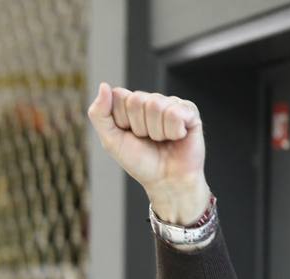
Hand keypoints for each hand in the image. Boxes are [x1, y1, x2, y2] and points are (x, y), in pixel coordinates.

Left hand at [87, 82, 210, 225]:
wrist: (166, 181)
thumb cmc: (139, 162)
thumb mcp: (111, 141)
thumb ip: (99, 114)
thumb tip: (104, 85)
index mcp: (131, 104)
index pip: (119, 95)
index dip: (121, 120)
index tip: (128, 135)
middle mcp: (151, 100)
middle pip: (137, 100)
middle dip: (138, 127)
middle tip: (147, 140)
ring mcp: (171, 104)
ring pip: (156, 105)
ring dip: (156, 132)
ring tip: (162, 141)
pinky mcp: (190, 111)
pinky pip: (176, 113)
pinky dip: (173, 132)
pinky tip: (177, 137)